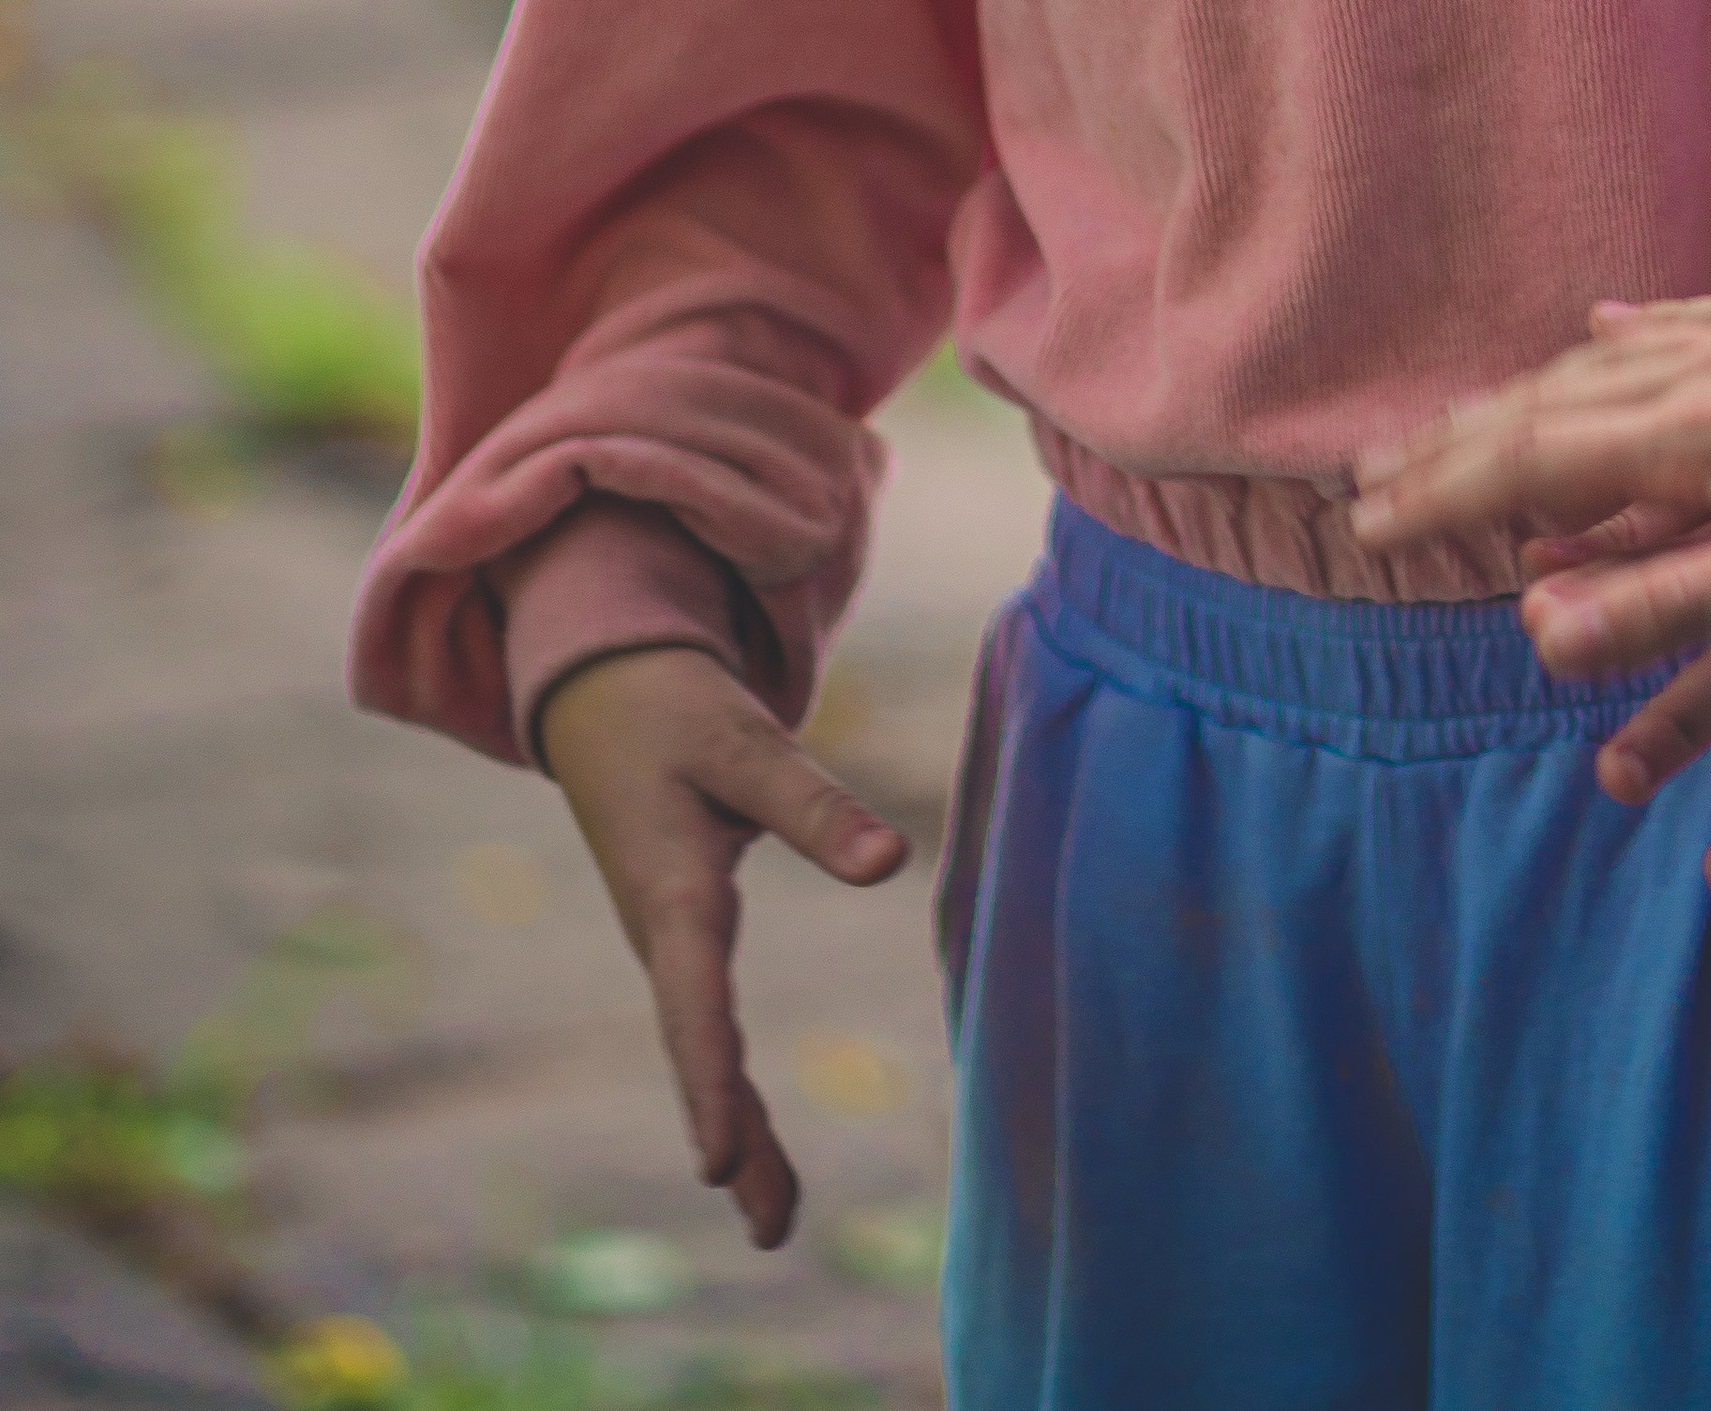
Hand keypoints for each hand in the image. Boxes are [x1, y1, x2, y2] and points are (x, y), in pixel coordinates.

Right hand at [542, 644, 908, 1249]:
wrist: (603, 693)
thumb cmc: (672, 711)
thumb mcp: (742, 740)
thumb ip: (815, 804)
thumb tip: (891, 866)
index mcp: (672, 889)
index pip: (695, 1001)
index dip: (711, 1081)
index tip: (718, 1164)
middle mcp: (662, 930)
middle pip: (700, 1049)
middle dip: (736, 1136)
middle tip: (772, 1231)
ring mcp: (667, 938)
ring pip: (703, 1047)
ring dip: (739, 1127)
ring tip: (775, 1221)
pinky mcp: (681, 932)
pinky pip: (706, 1023)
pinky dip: (731, 1083)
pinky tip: (754, 1139)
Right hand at [1351, 288, 1710, 664]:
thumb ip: (1664, 603)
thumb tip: (1539, 631)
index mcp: (1679, 442)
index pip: (1524, 471)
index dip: (1440, 500)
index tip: (1365, 525)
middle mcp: (1688, 377)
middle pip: (1538, 411)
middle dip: (1447, 450)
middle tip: (1366, 477)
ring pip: (1591, 370)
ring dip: (1511, 400)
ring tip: (1458, 422)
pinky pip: (1664, 329)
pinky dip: (1607, 341)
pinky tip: (1597, 329)